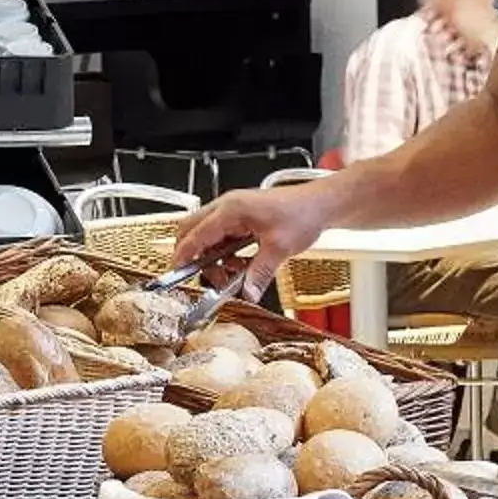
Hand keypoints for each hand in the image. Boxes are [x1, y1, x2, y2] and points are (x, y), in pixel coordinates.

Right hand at [172, 186, 338, 296]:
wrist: (320, 204)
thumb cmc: (302, 214)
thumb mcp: (279, 248)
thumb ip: (259, 273)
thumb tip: (247, 294)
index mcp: (230, 210)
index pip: (194, 235)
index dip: (183, 256)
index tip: (177, 273)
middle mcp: (227, 208)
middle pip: (191, 231)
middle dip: (194, 257)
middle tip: (208, 278)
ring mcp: (233, 212)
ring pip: (207, 237)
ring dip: (214, 258)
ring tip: (234, 274)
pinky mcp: (242, 218)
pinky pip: (223, 238)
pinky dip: (226, 254)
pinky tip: (243, 265)